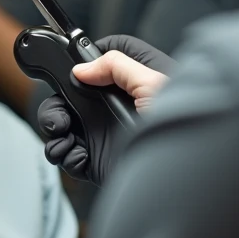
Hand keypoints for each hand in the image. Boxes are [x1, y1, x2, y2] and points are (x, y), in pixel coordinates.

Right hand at [36, 35, 173, 185]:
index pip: (102, 63)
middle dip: (56, 105)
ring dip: (54, 130)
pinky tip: (76, 154)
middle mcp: (116, 107)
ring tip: (61, 135)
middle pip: (71, 97)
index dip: (85, 63)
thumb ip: (117, 66)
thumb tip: (83, 68)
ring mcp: (105, 135)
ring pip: (64, 127)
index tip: (72, 71)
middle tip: (59, 116)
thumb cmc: (185, 127)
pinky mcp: (99, 161)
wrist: (184, 175)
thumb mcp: (154, 82)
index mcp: (133, 83)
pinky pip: (69, 156)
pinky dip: (64, 155)